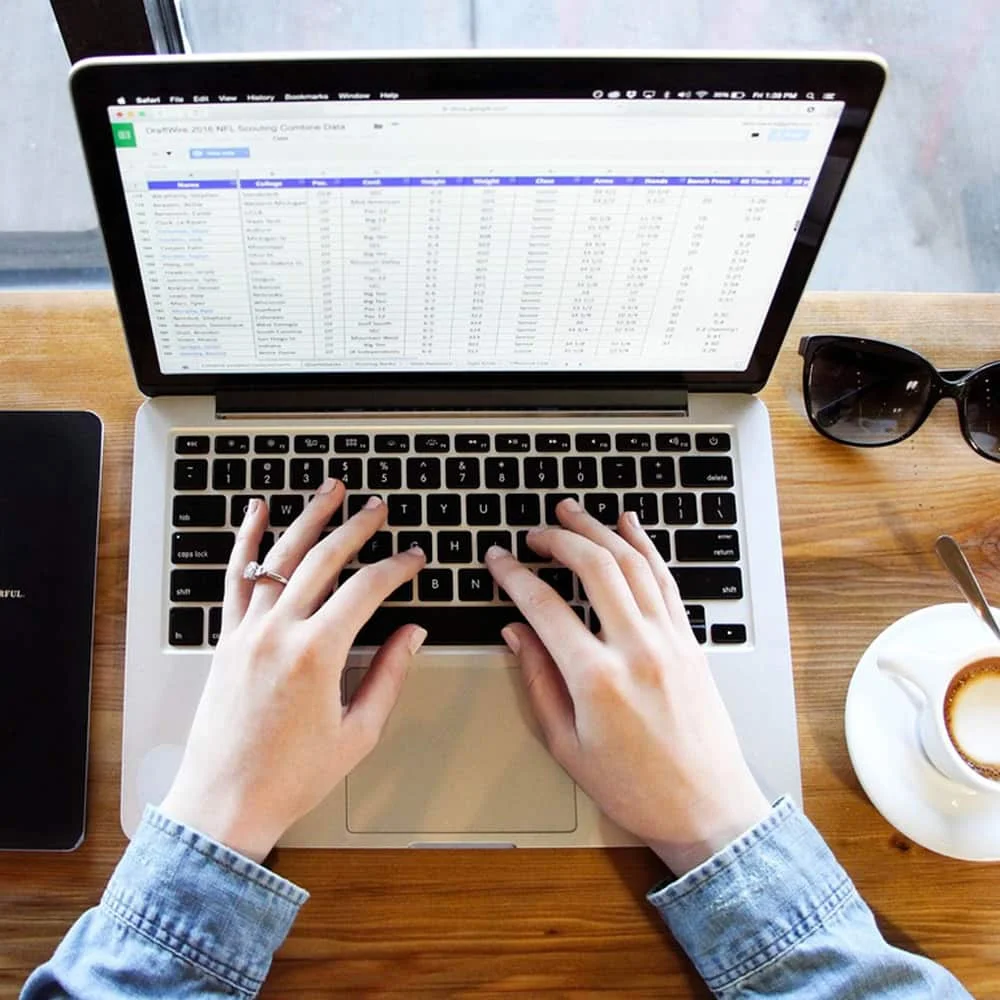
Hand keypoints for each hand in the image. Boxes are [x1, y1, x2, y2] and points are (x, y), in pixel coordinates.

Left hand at [160, 481, 426, 861]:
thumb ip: (388, 675)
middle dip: (357, 527)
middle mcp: (279, 632)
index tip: (415, 559)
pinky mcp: (226, 638)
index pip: (367, 589)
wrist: (225, 802)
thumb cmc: (291, 777)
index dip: (397, 568)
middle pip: (324, 559)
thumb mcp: (357, 732)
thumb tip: (411, 634)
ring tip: (330, 490)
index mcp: (317, 654)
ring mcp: (248, 631)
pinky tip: (257, 512)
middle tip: (379, 508)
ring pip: (280, 556)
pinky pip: (236, 578)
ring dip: (309, 518)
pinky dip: (246, 540)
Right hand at [485, 499, 769, 874]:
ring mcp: (669, 640)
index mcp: (597, 679)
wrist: (707, 808)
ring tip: (572, 512)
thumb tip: (516, 632)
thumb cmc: (635, 788)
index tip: (498, 560)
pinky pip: (665, 580)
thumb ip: (537, 681)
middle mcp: (637, 649)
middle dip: (558, 539)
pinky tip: (630, 526)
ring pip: (633, 563)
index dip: (514, 575)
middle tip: (534, 532)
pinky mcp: (690, 641)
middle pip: (594, 568)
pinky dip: (646, 546)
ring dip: (599, 530)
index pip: (544, 607)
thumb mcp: (566, 745)